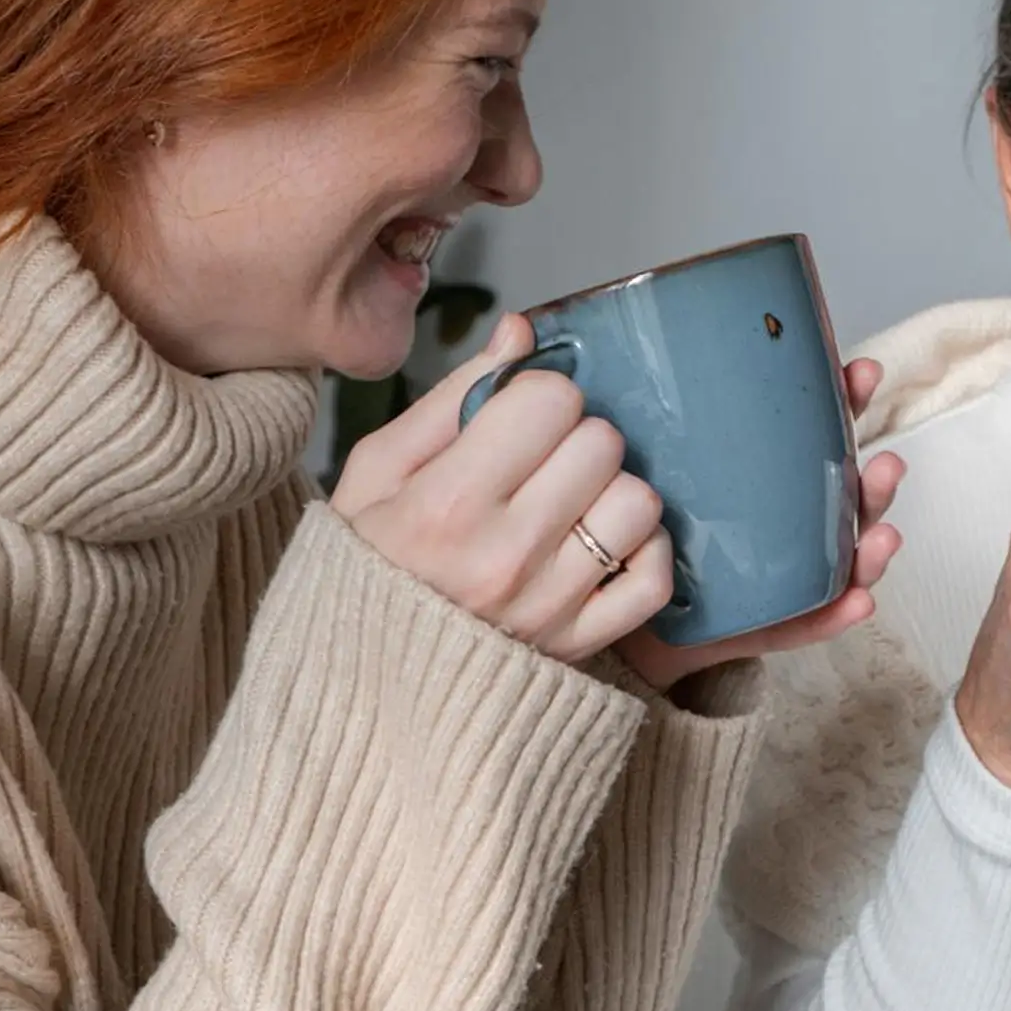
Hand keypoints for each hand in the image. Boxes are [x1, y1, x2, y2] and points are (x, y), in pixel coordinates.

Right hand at [331, 313, 673, 662]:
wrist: (357, 678)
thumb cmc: (368, 562)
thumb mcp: (379, 470)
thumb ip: (453, 394)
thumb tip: (521, 332)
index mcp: (447, 502)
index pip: (552, 400)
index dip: (536, 397)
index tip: (514, 420)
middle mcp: (506, 555)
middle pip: (601, 442)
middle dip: (574, 438)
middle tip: (539, 463)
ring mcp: (550, 605)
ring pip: (637, 504)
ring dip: (609, 493)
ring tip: (568, 506)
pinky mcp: (581, 646)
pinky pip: (654, 578)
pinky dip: (640, 554)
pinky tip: (600, 545)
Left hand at [617, 357, 906, 691]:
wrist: (609, 599)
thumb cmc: (636, 518)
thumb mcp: (648, 458)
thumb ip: (650, 414)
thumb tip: (602, 333)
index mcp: (765, 476)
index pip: (815, 432)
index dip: (847, 402)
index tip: (860, 373)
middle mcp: (786, 524)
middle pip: (846, 500)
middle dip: (875, 482)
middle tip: (886, 465)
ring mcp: (783, 577)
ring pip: (842, 561)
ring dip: (872, 548)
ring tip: (883, 538)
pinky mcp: (764, 625)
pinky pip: (809, 621)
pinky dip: (838, 612)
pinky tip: (859, 601)